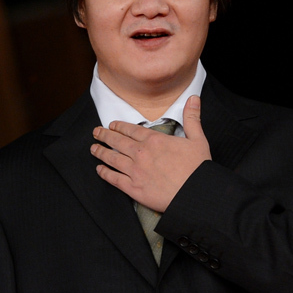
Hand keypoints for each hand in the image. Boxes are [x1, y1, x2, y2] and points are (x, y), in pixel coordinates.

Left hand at [90, 95, 210, 212]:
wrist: (196, 194)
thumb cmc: (198, 169)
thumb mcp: (198, 139)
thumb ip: (192, 118)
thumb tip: (193, 98)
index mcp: (155, 140)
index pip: (131, 130)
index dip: (119, 126)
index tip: (112, 125)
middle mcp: (141, 153)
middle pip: (117, 141)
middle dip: (104, 135)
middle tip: (96, 132)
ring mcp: (135, 171)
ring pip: (112, 158)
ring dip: (100, 152)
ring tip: (93, 148)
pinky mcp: (134, 188)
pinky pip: (114, 179)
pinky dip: (105, 173)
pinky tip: (99, 170)